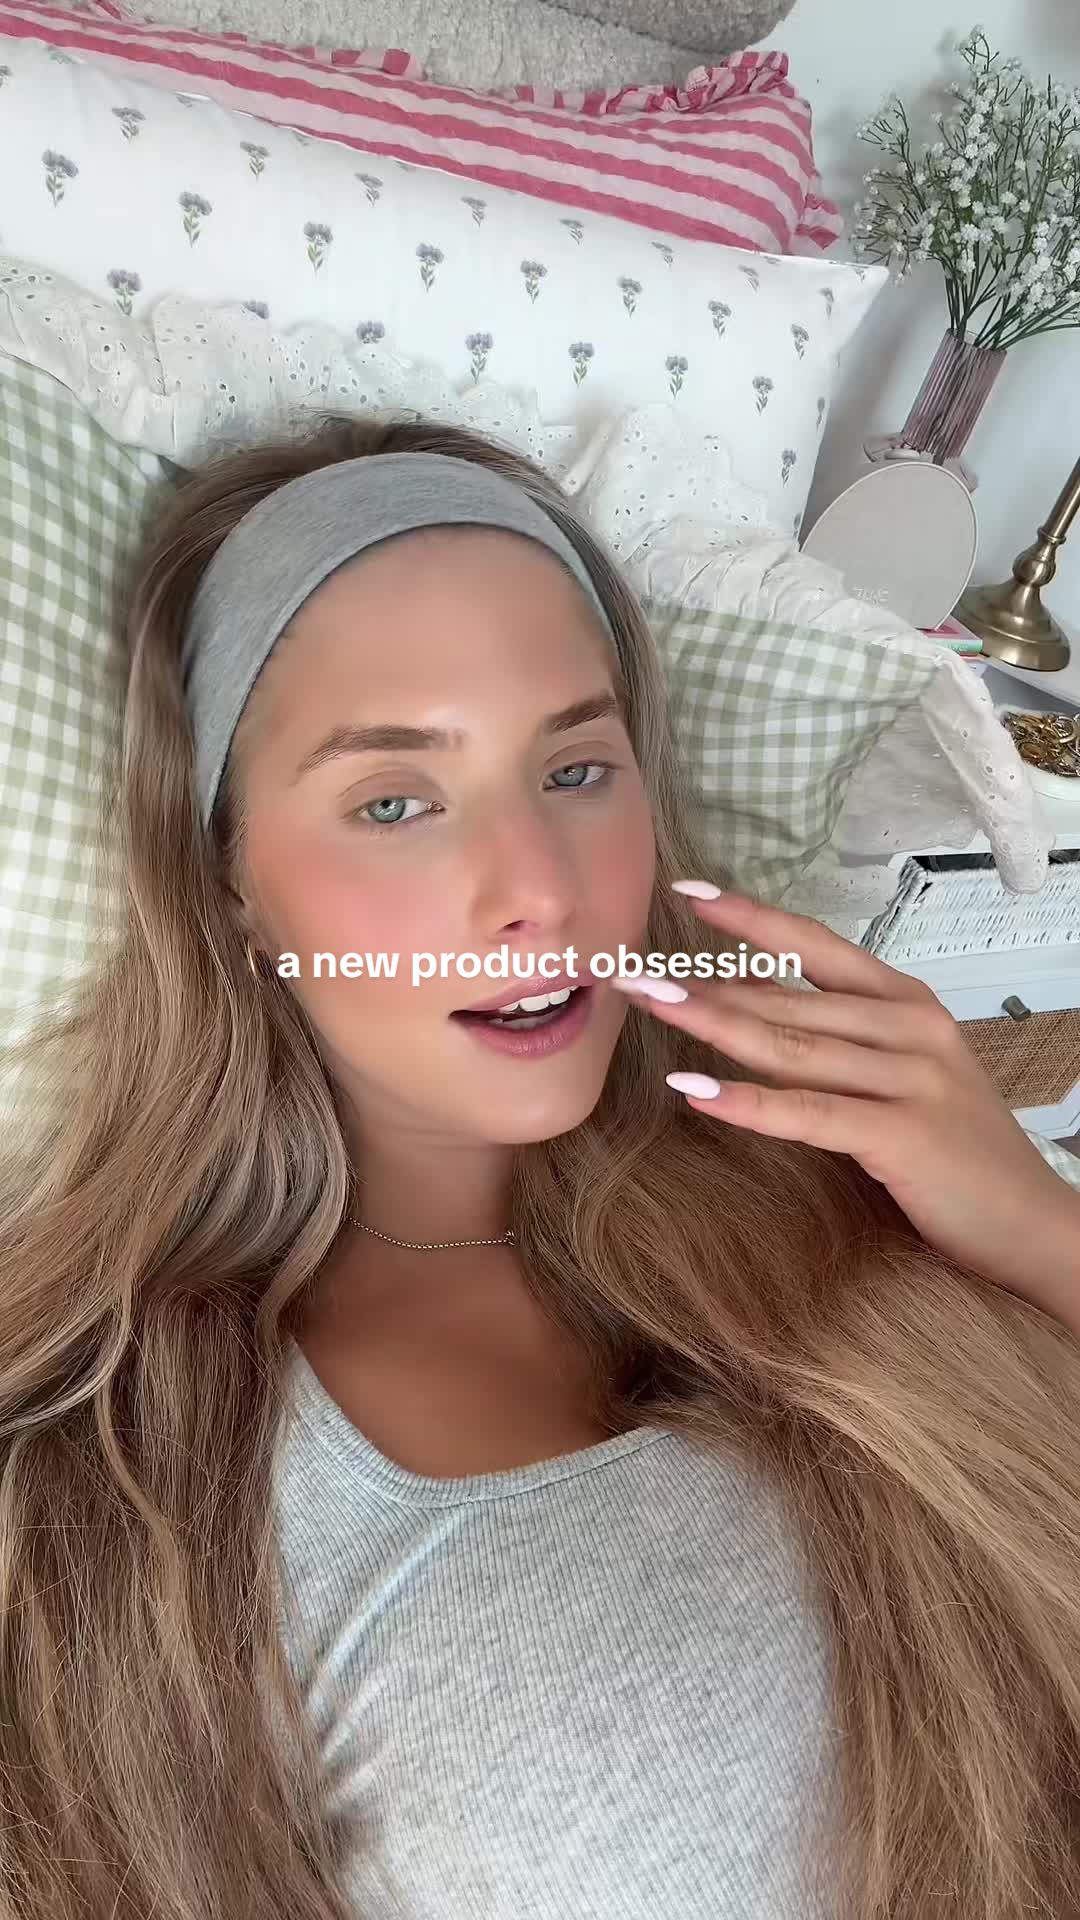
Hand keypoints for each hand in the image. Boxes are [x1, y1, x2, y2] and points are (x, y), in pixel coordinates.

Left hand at [612, 883, 1079, 1328]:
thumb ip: (840, 1043)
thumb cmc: (954, 1151)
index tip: (686, 892)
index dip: (751, 917)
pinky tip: (694, 1091)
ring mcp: (911, 1079)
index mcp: (906, 1003)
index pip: (816, 945)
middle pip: (788, 996)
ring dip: (712, 1025)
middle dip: (703, 982)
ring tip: (650, 1006)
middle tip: (628, 971)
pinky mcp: (905, 1135)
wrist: (1031, 1224)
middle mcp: (910, 1028)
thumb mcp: (900, 1076)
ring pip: (792, 1046)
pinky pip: (811, 1114)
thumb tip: (745, 1017)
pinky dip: (749, 1103)